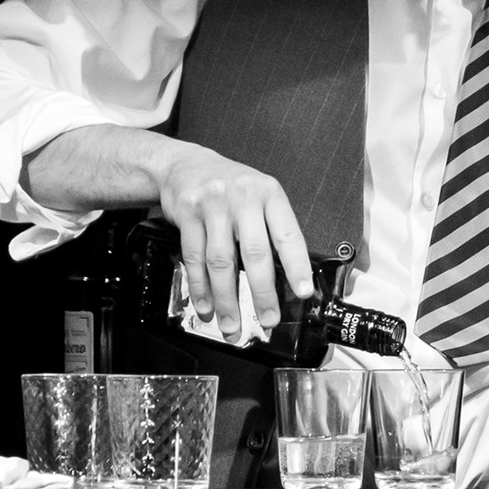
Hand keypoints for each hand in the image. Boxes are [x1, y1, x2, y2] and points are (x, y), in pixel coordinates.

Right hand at [153, 143, 314, 339]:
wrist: (185, 165)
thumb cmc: (231, 187)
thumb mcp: (260, 195)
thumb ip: (273, 227)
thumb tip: (289, 276)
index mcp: (270, 194)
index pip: (288, 235)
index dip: (297, 266)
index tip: (303, 292)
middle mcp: (243, 198)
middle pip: (254, 253)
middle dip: (261, 293)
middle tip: (267, 318)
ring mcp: (213, 206)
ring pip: (221, 262)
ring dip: (226, 300)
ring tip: (232, 324)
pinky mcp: (187, 215)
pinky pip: (194, 258)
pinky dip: (201, 288)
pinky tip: (206, 306)